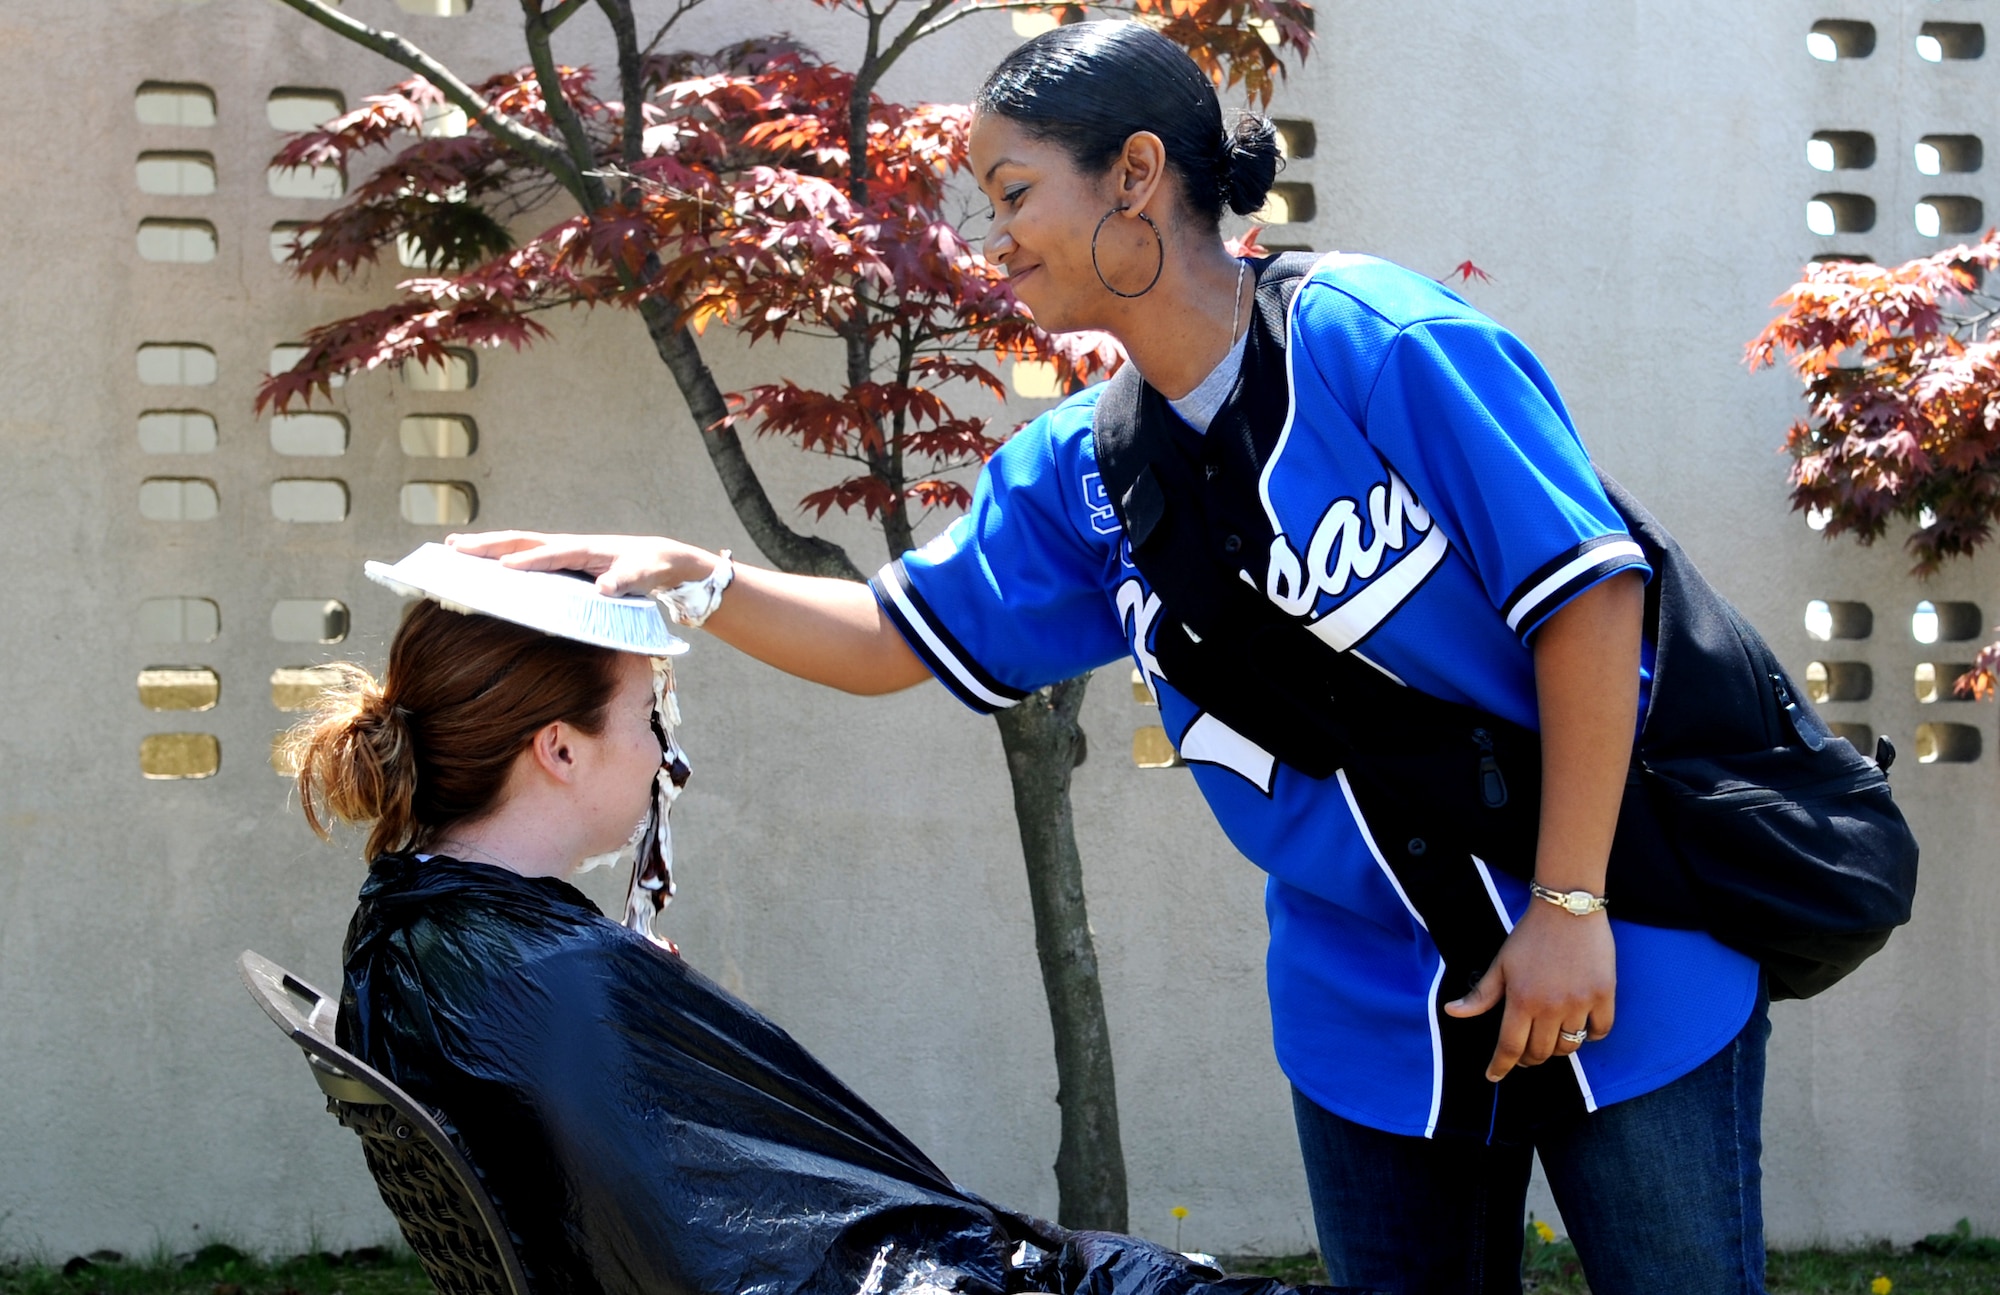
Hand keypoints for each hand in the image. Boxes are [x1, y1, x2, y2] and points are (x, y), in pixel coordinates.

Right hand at [447, 531, 719, 596]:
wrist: (657, 557)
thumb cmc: (648, 567)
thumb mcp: (641, 575)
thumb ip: (623, 580)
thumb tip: (604, 587)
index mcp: (584, 549)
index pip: (552, 554)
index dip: (530, 560)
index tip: (504, 566)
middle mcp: (568, 545)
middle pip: (522, 540)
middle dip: (489, 544)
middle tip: (454, 547)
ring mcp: (561, 550)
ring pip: (518, 544)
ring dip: (487, 546)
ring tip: (453, 547)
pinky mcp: (559, 559)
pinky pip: (524, 554)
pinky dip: (500, 555)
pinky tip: (481, 563)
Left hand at [1442, 900, 1615, 1082]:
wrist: (1568, 908)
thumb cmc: (1530, 935)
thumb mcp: (1501, 964)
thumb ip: (1481, 995)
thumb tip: (1452, 1012)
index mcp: (1522, 1000)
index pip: (1510, 1047)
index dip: (1500, 1066)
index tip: (1494, 1076)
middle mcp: (1551, 1007)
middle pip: (1540, 1052)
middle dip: (1529, 1059)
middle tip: (1524, 1054)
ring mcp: (1580, 1002)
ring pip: (1569, 1046)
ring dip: (1557, 1048)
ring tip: (1549, 1039)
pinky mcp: (1604, 995)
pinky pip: (1600, 1031)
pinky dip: (1590, 1035)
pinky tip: (1580, 1027)